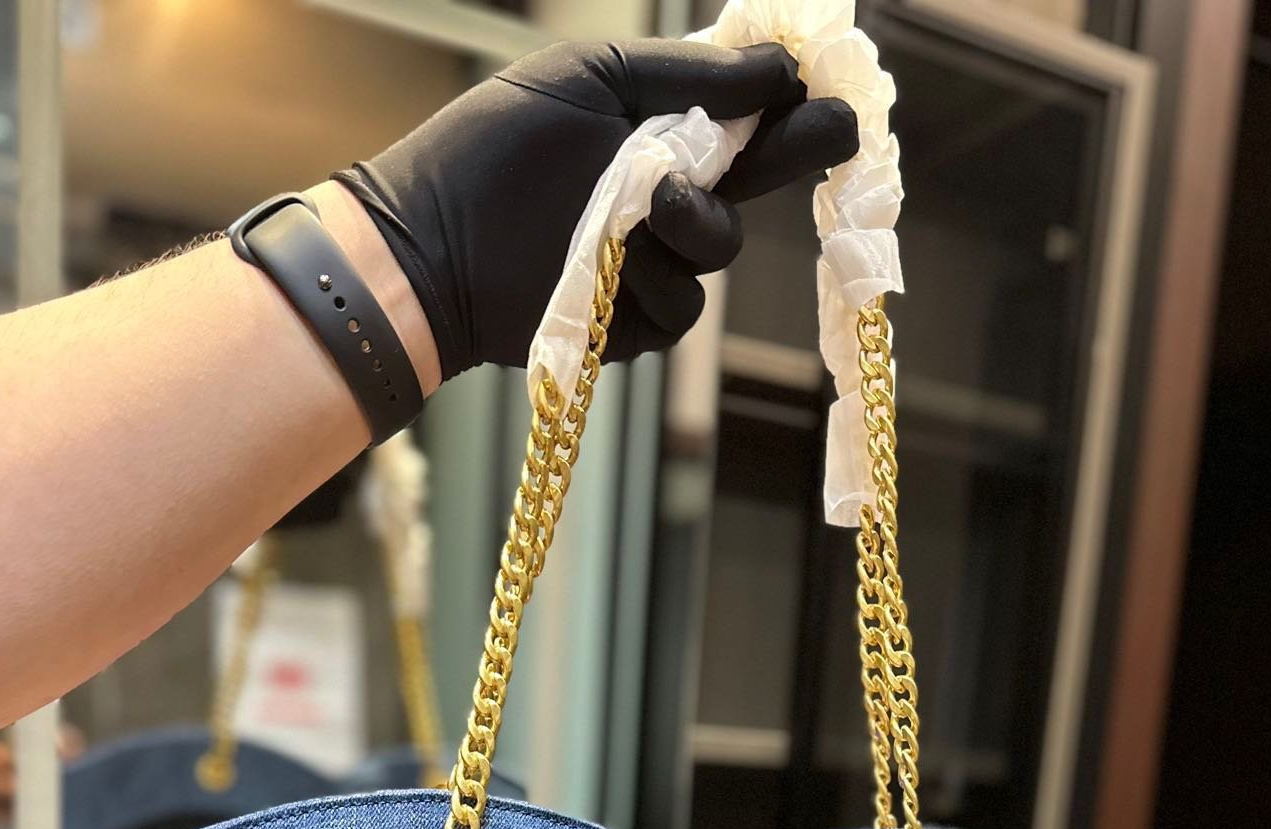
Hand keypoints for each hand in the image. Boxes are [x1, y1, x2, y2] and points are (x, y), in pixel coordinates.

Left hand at [336, 39, 857, 379]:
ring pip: (721, 247)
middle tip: (837, 132)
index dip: (795, 102)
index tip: (828, 88)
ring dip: (694, 224)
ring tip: (644, 208)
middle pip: (761, 175)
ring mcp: (655, 260)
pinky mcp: (635, 322)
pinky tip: (608, 268)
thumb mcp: (589, 78)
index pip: (751, 112)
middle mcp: (669, 192)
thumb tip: (778, 63)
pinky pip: (680, 307)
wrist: (432, 243)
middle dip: (801, 148)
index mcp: (661, 126)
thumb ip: (685, 74)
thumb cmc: (495, 148)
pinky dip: (651, 283)